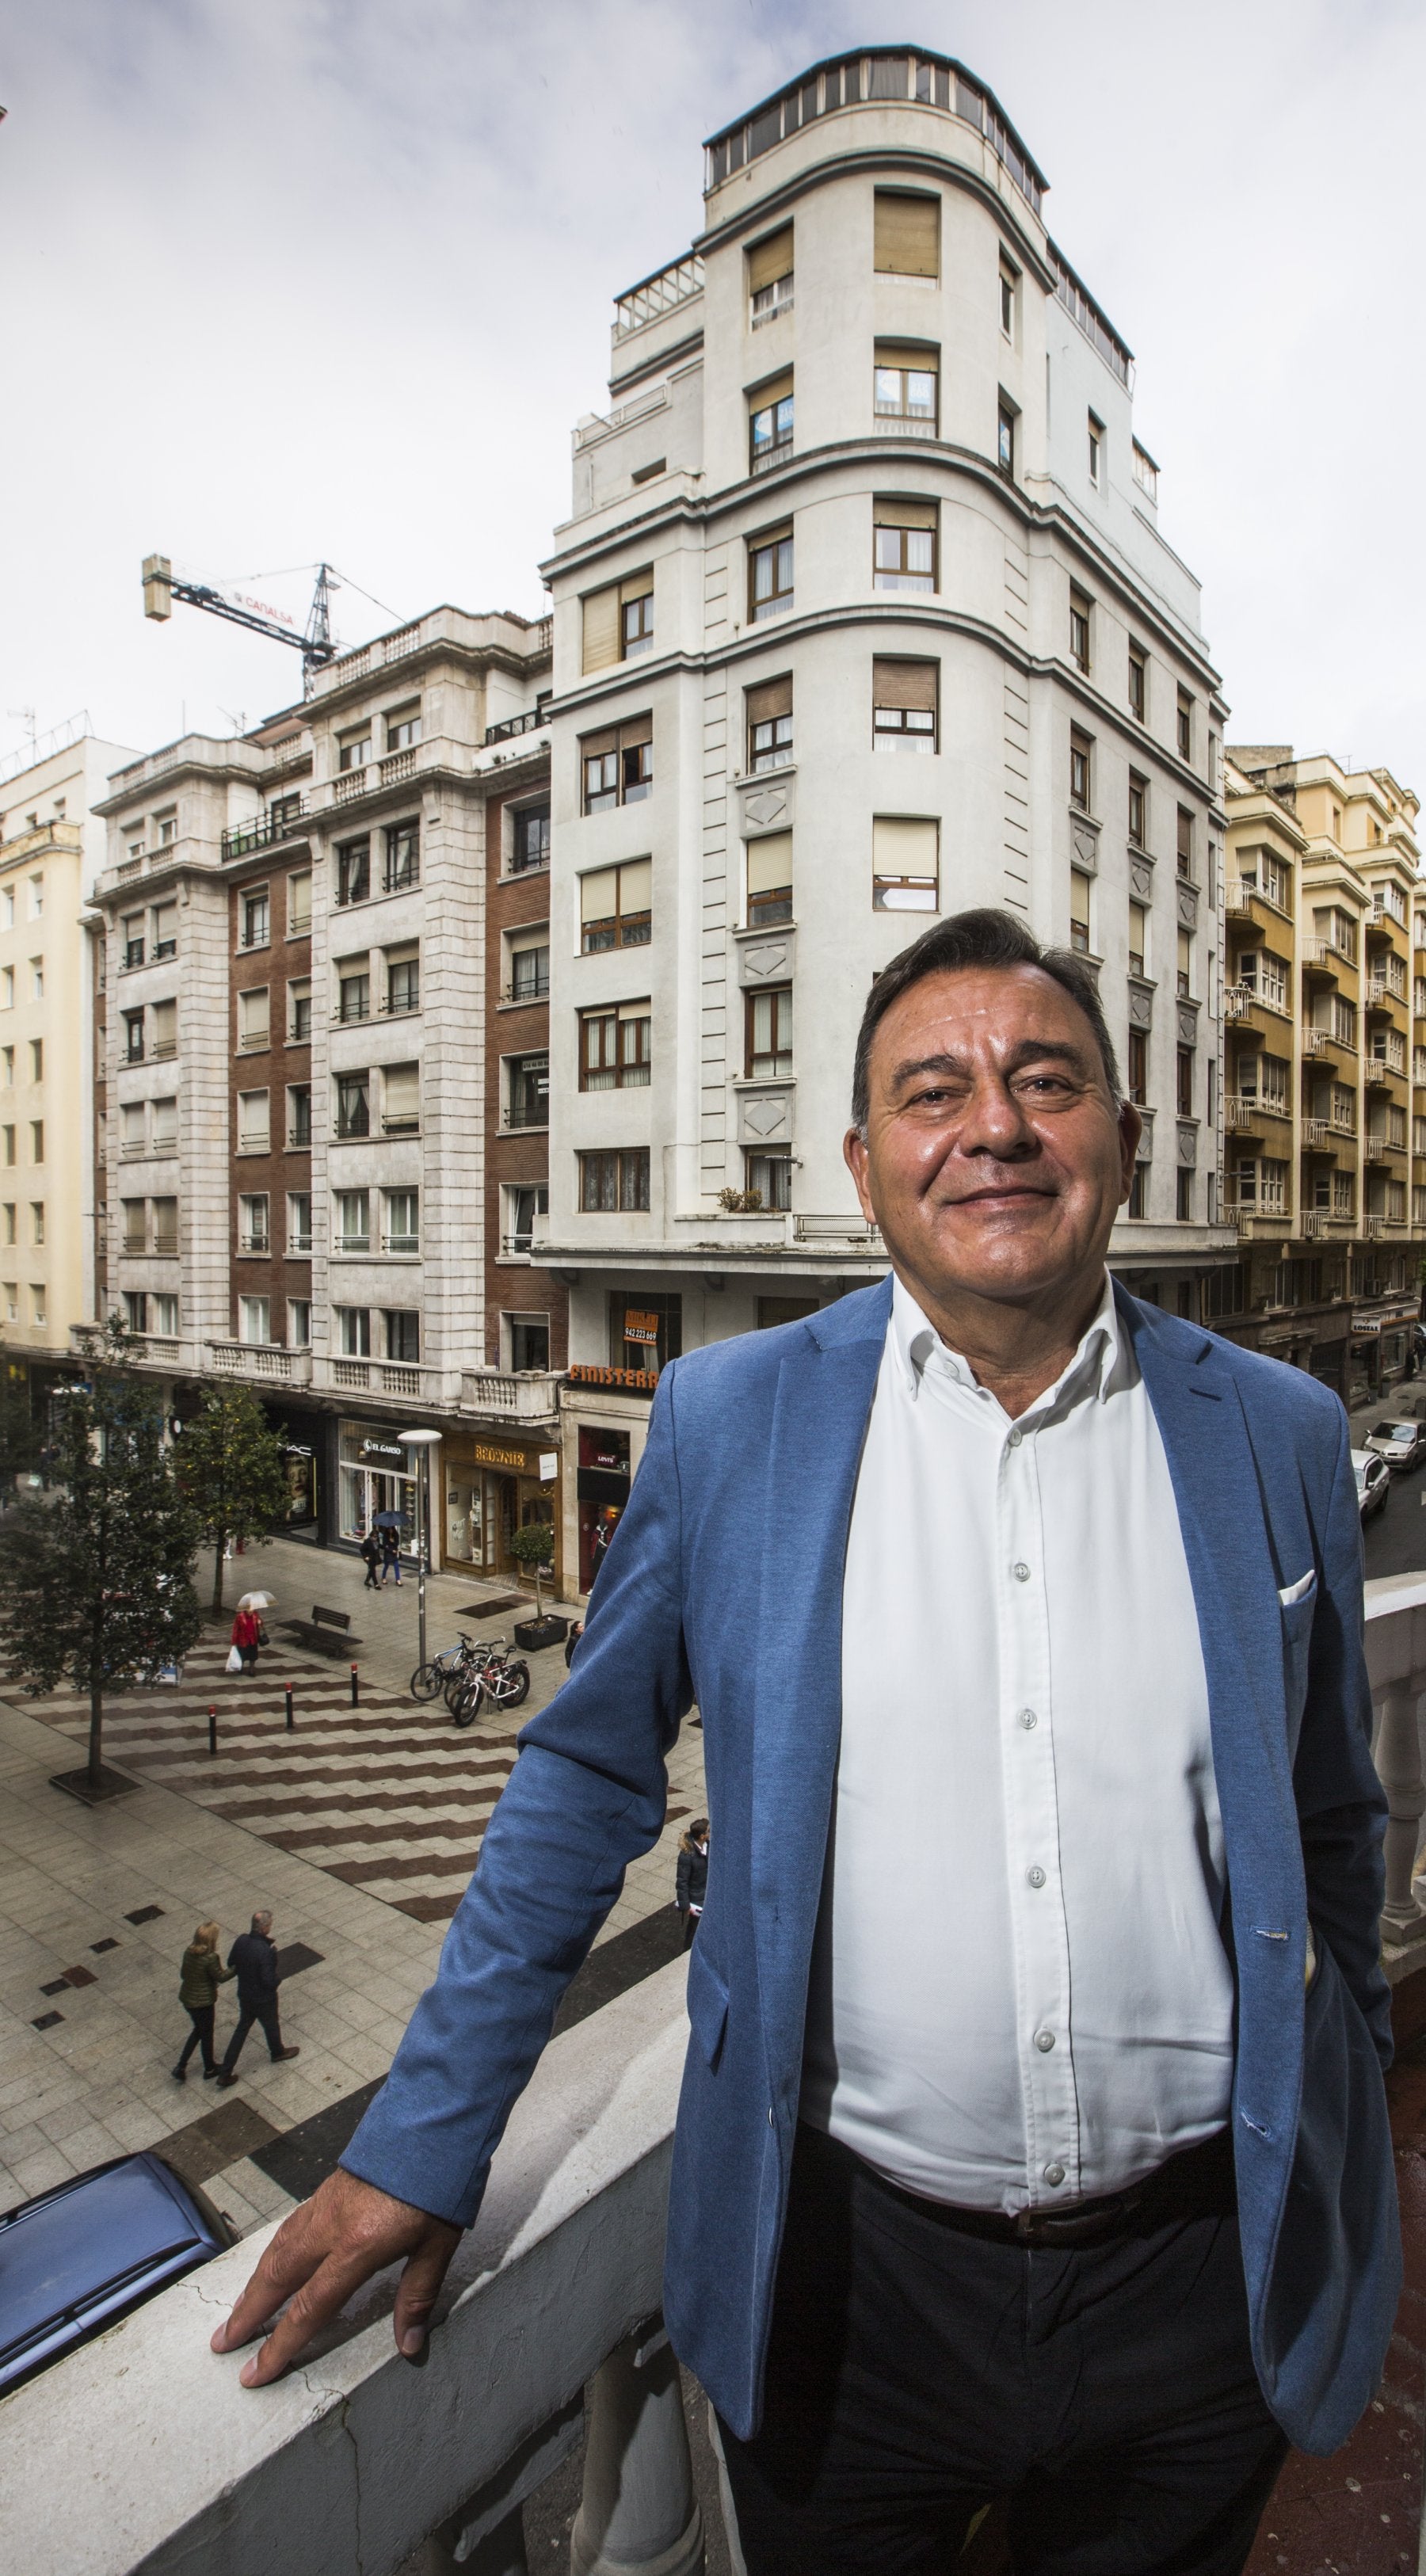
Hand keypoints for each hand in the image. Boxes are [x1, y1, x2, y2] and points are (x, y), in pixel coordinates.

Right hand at [210, 2166, 461, 2385]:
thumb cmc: (439, 2182)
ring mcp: (325, 2205)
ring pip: (277, 2250)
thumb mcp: (438, 2245)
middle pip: (277, 2278)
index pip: (309, 2309)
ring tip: (237, 2311)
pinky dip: (272, 2252)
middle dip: (247, 2315)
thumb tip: (410, 2345)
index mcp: (357, 2246)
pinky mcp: (327, 2189)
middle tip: (221, 2343)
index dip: (280, 2346)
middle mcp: (330, 2227)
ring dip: (253, 2284)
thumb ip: (418, 2296)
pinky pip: (289, 2227)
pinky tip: (270, 2261)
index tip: (254, 2372)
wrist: (433, 2120)